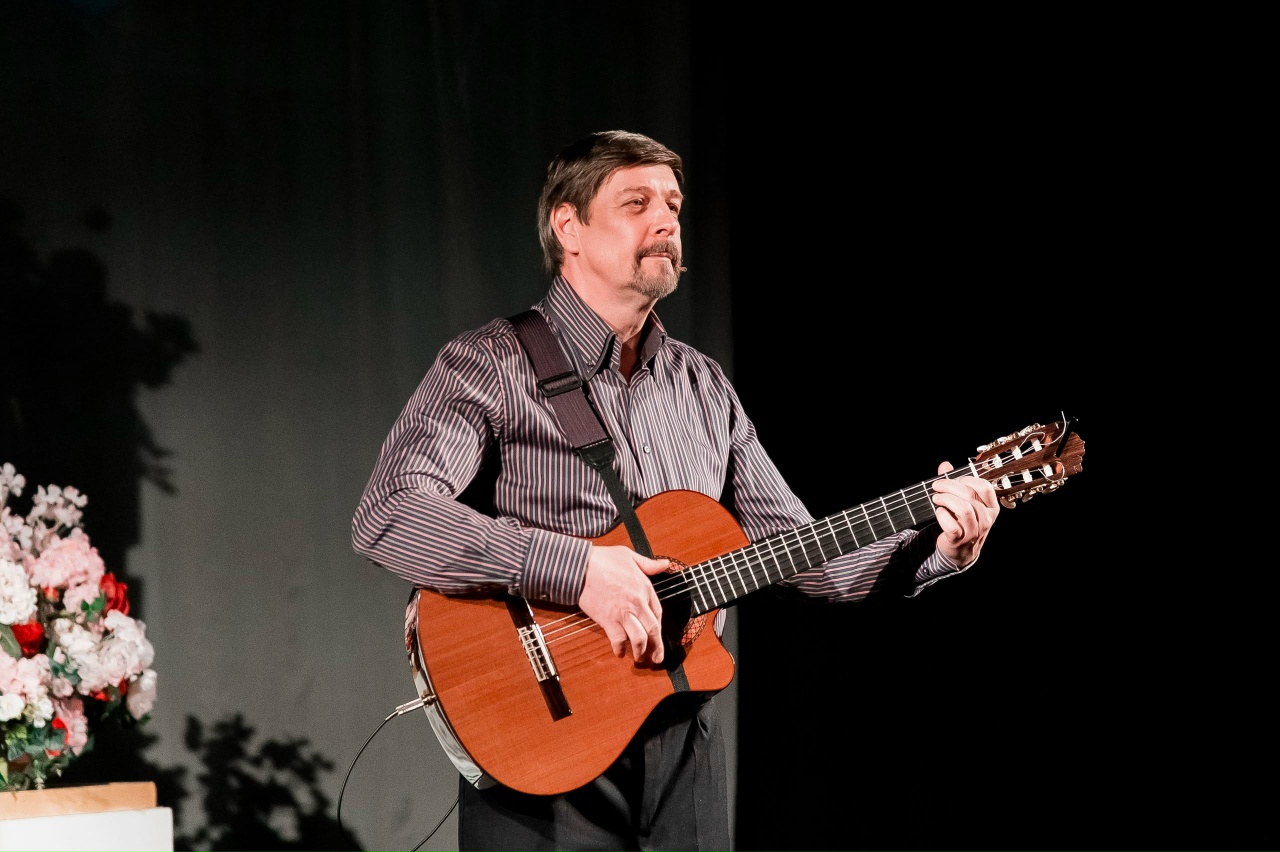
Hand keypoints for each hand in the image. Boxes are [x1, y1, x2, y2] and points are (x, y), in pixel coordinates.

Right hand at [578, 545, 668, 664]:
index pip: (658, 612)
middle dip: (657, 647)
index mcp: (644, 588)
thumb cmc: (603, 559)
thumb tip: (665, 564)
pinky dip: (620, 649)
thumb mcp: (630, 556)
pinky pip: (618, 640)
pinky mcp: (608, 620)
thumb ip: (649, 564)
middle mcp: (637, 603)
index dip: (658, 626)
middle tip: (657, 658)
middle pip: (653, 629)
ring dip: (641, 652)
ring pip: (639, 638)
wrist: (581, 566)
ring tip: (639, 659)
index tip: (657, 634)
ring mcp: (623, 613)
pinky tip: (619, 653)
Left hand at [930, 461, 999, 567]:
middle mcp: (986, 519)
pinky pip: (951, 524)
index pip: (985, 486)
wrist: (959, 551)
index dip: (967, 479)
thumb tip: (945, 465)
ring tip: (936, 498)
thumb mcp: (963, 502)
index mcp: (991, 507)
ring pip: (963, 508)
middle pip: (969, 494)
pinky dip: (941, 515)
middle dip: (949, 486)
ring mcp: (974, 531)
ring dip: (945, 499)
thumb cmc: (962, 522)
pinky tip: (939, 512)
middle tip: (936, 486)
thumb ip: (954, 483)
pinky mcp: (959, 539)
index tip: (954, 479)